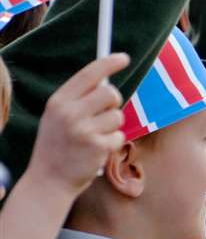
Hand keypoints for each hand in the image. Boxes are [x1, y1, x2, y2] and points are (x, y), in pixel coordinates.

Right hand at [28, 54, 130, 197]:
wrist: (49, 180)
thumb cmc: (58, 146)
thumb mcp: (57, 117)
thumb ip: (77, 99)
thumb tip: (106, 81)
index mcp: (58, 102)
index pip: (88, 74)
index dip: (108, 64)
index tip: (123, 58)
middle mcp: (69, 113)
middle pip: (111, 93)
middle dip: (114, 102)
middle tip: (105, 112)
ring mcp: (83, 130)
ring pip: (117, 115)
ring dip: (112, 126)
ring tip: (94, 137)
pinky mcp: (97, 146)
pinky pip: (119, 136)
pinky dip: (112, 143)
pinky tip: (95, 151)